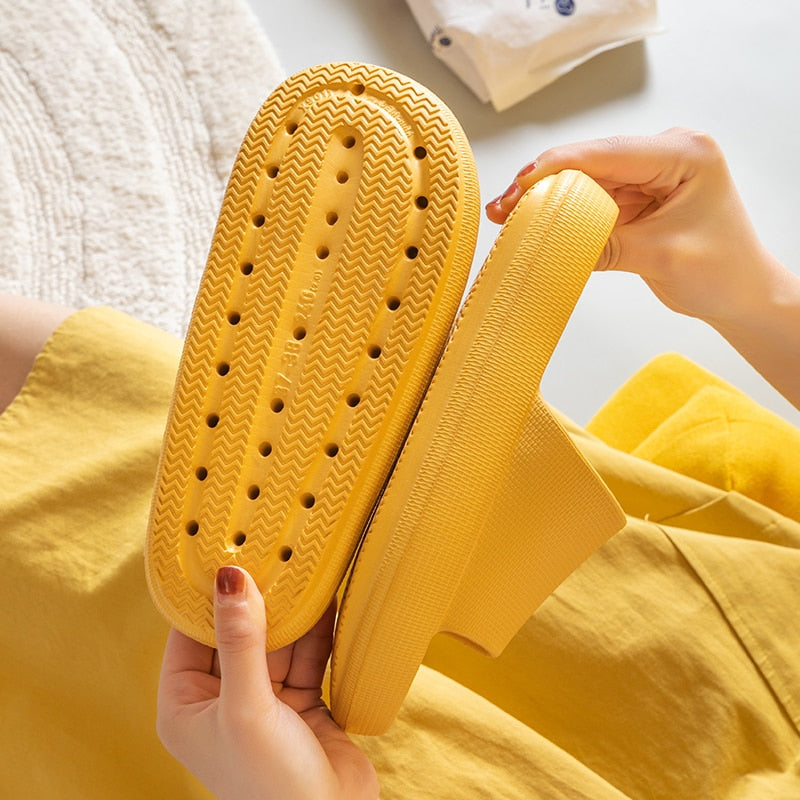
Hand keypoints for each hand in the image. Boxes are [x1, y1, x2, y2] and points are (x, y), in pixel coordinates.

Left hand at [157, 566, 378, 799]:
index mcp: (185, 705)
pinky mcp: (299, 702)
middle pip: (236, 631)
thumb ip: (239, 640)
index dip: (206, 593)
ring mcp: (262, 700)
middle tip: (272, 551)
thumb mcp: (247, 707)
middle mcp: (221, 699)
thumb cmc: (270, 784)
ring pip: (275, 640)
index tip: (225, 550)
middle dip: (256, 597)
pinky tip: (326, 598)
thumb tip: (229, 577)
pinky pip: (305, 655)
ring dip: (291, 611)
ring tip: (304, 568)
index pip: (188, 633)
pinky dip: (316, 630)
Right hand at [486, 128, 799, 407]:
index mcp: (684, 154)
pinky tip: (538, 223)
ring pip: (586, 180)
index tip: (520, 184)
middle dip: (545, 183)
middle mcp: (665, 155)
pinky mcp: (636, 197)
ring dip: (550, 200)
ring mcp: (648, 175)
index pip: (609, 152)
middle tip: (505, 207)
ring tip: (511, 216)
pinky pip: (593, 200)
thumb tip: (552, 243)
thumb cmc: (724, 272)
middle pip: (591, 161)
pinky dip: (566, 214)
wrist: (741, 296)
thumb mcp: (660, 257)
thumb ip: (605, 245)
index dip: (559, 165)